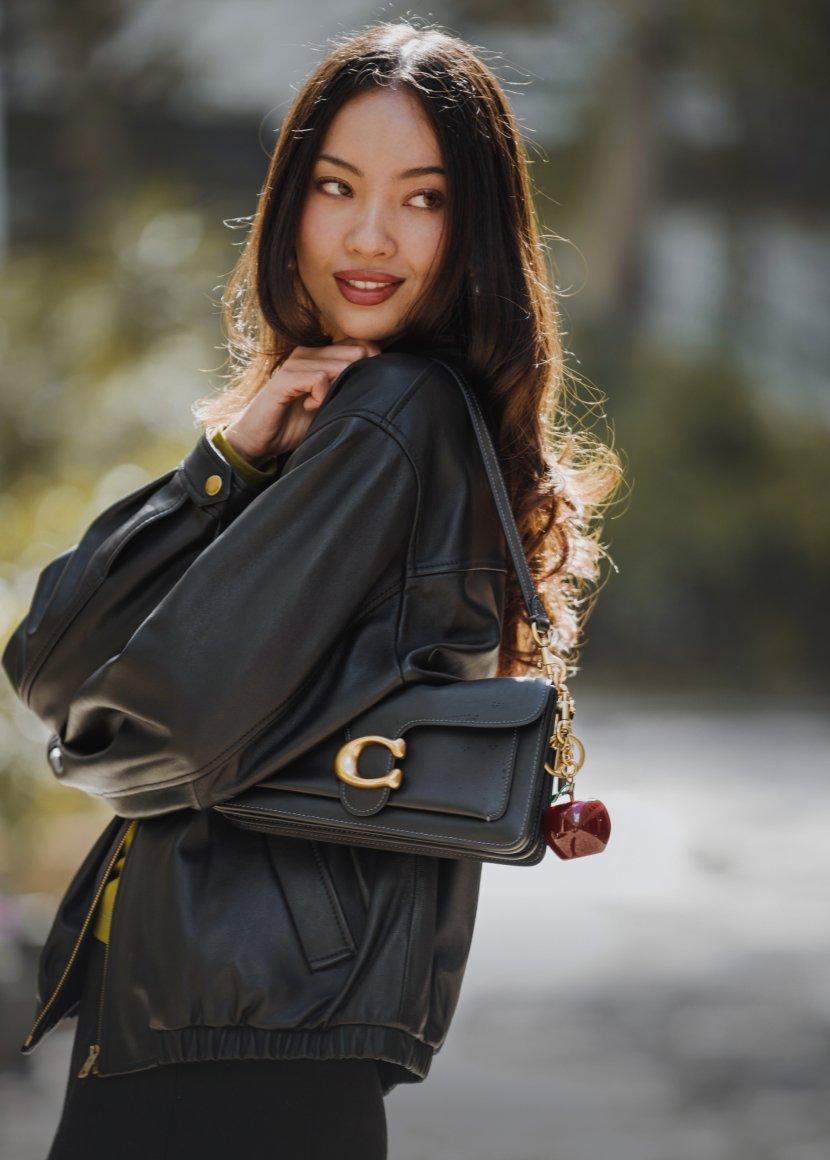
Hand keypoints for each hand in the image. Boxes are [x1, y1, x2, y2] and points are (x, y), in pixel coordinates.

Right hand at [222, 340, 381, 463]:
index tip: (361, 391)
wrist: (260, 439)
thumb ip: (350, 388)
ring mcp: (296, 362)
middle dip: (357, 380)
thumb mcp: (331, 403)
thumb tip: (384, 381)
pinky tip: (309, 406)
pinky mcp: (285, 377)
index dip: (372, 365)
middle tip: (339, 400)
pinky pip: (319, 379)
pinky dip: (322, 397)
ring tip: (321, 405)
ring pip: (341, 365)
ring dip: (338, 391)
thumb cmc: (296, 422)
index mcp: (322, 354)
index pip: (362, 344)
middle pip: (357, 352)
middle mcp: (309, 351)